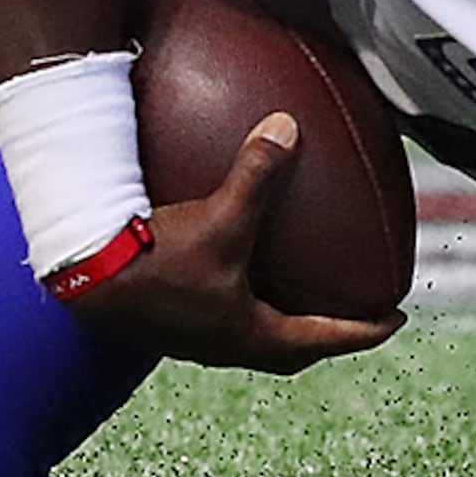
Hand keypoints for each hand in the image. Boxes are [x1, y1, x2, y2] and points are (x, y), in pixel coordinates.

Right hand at [60, 114, 403, 373]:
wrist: (81, 278)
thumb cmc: (153, 260)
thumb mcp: (217, 218)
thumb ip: (256, 174)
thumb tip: (289, 127)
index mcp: (251, 335)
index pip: (325, 339)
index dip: (364, 331)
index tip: (394, 320)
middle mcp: (224, 346)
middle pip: (290, 349)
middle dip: (324, 334)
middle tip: (352, 315)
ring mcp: (192, 339)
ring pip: (250, 337)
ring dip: (279, 318)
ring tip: (297, 293)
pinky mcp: (165, 322)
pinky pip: (217, 315)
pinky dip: (238, 296)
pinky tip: (228, 263)